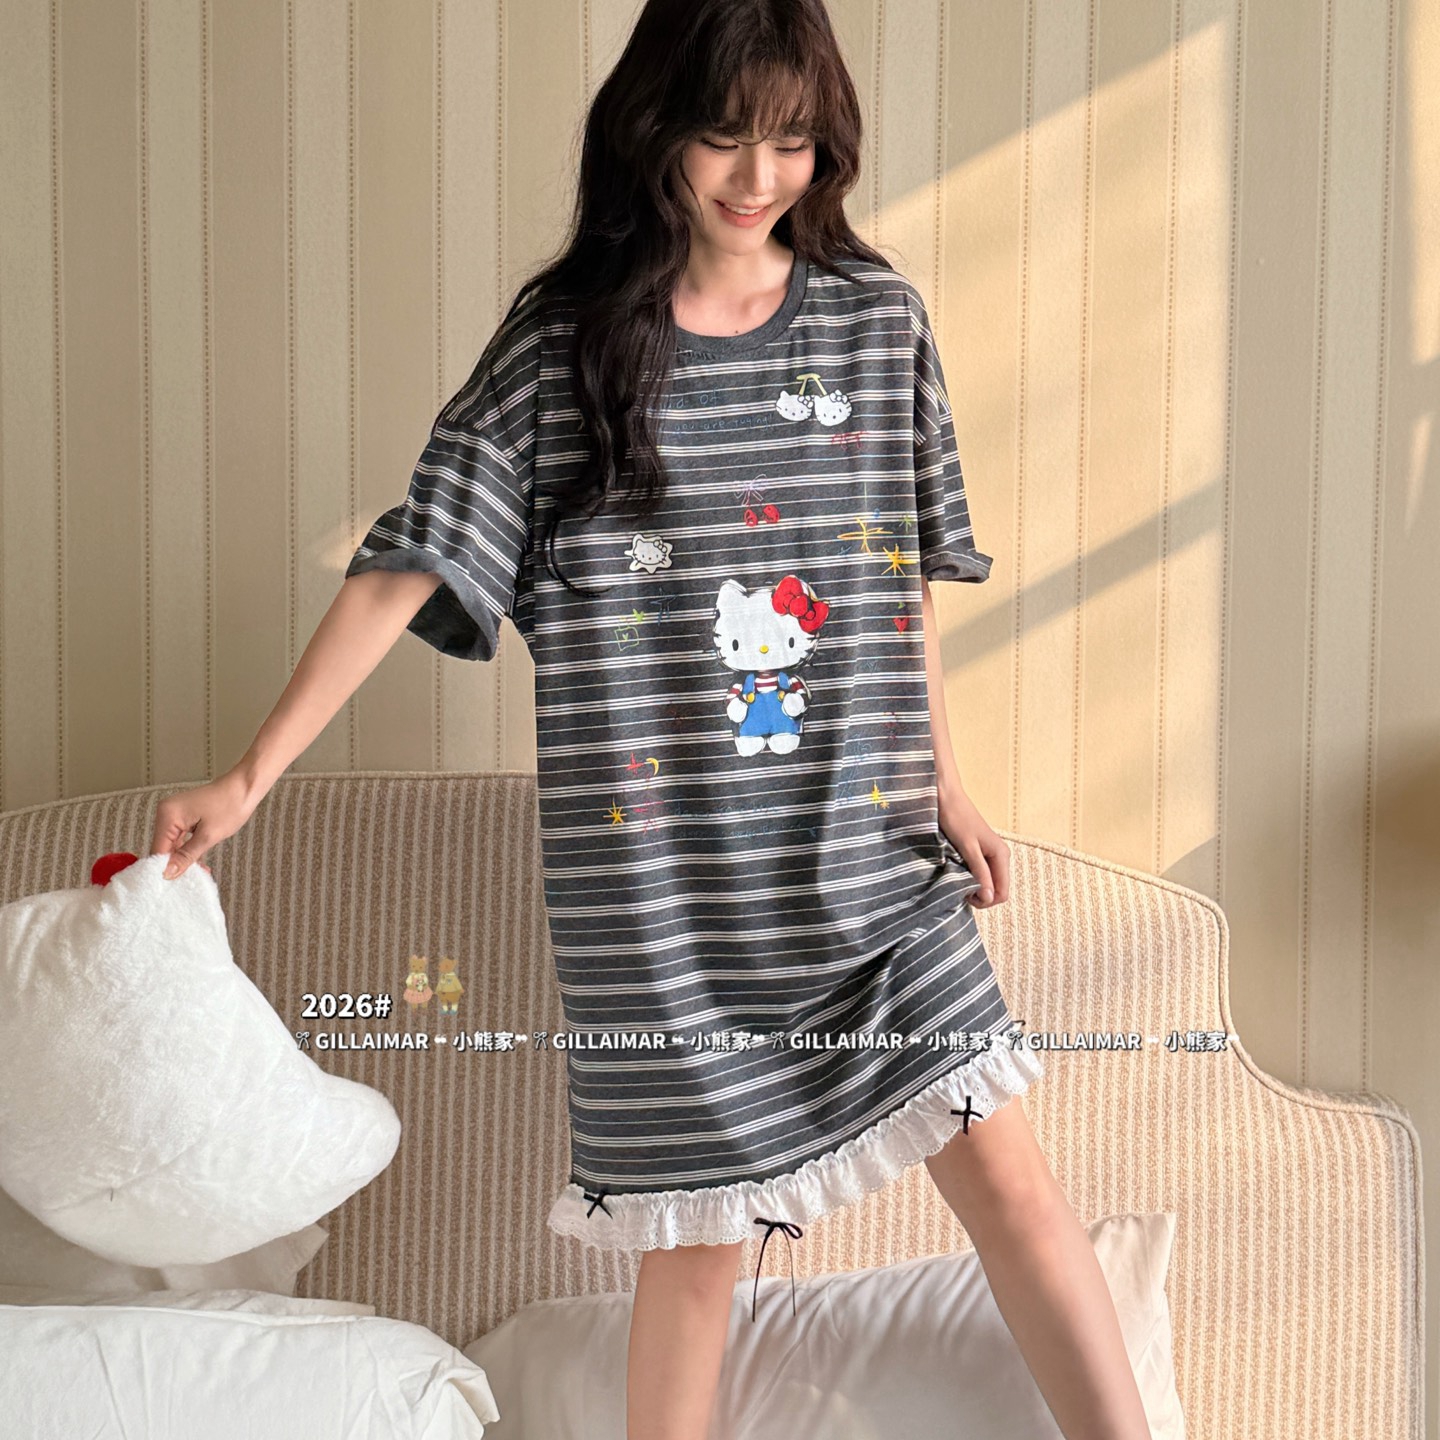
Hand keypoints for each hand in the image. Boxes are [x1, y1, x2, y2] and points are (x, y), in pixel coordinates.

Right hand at [150, 768, 262, 880]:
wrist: (246, 787)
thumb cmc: (231, 805)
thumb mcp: (209, 836)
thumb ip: (186, 856)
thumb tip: (168, 873)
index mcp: (168, 815)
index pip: (158, 850)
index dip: (165, 868)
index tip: (174, 885)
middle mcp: (166, 812)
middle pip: (164, 848)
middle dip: (176, 864)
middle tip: (191, 880)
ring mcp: (174, 813)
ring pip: (173, 845)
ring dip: (184, 858)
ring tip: (200, 871)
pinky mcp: (184, 816)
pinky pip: (180, 838)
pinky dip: (189, 849)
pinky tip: (200, 861)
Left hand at [937, 785, 1008, 909]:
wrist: (947, 797)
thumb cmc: (956, 819)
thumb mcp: (967, 848)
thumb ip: (980, 872)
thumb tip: (990, 898)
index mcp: (1001, 855)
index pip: (1002, 893)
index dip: (985, 900)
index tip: (965, 895)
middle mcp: (1001, 855)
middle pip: (997, 889)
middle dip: (980, 894)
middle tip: (958, 888)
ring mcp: (991, 854)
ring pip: (989, 882)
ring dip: (975, 886)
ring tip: (956, 879)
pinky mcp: (981, 851)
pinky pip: (981, 873)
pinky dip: (971, 876)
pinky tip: (957, 871)